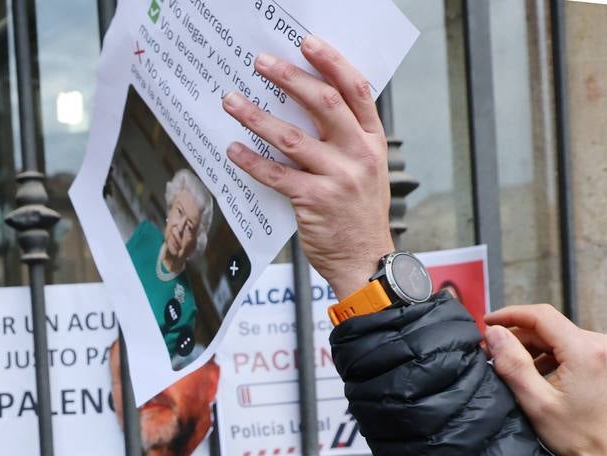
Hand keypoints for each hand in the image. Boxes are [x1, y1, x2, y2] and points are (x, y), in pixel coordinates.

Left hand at [221, 36, 394, 299]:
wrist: (365, 260)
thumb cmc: (359, 215)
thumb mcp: (367, 171)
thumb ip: (347, 140)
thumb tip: (309, 107)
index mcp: (374, 142)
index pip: (356, 91)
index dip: (332, 63)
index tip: (307, 44)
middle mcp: (359, 155)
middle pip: (323, 104)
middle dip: (289, 78)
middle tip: (261, 63)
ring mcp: (337, 178)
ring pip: (291, 138)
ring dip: (256, 116)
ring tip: (233, 101)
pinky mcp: (313, 201)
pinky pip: (275, 175)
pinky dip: (251, 160)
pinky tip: (233, 149)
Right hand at [483, 304, 606, 455]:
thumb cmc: (576, 435)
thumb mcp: (536, 401)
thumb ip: (513, 364)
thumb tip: (494, 333)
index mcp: (585, 349)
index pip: (541, 316)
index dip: (510, 315)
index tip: (486, 322)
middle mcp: (599, 342)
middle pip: (548, 326)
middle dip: (517, 336)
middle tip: (491, 353)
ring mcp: (604, 350)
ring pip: (556, 336)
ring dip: (530, 347)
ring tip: (509, 368)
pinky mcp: (603, 359)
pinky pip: (568, 347)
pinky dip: (547, 355)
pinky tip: (533, 375)